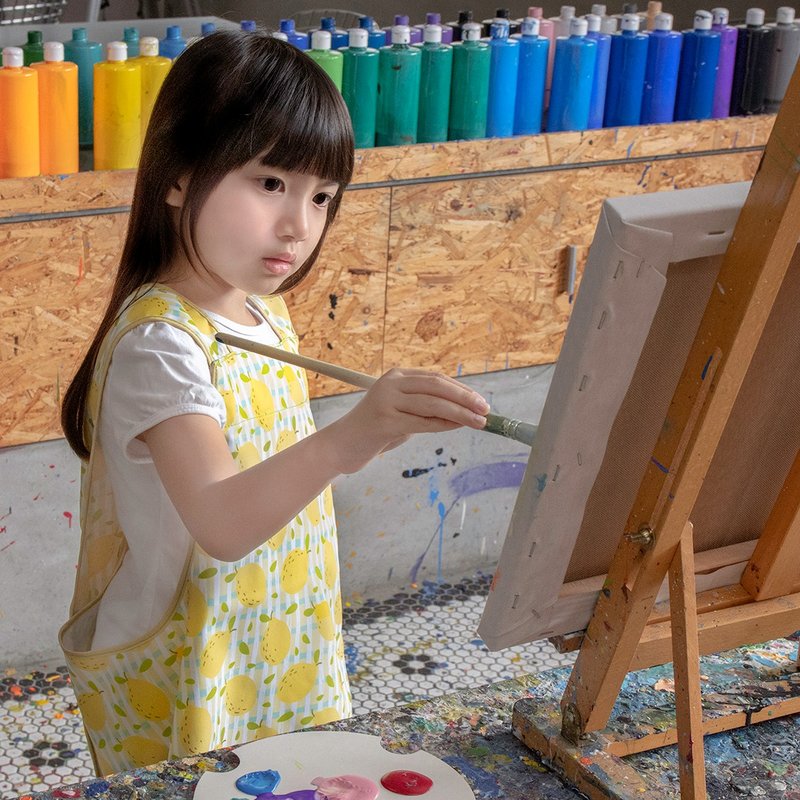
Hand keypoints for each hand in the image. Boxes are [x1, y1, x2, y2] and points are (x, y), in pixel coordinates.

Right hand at [326, 368, 489, 473]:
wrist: (341, 445)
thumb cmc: (375, 431)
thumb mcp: (402, 413)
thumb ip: (426, 408)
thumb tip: (462, 412)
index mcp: (396, 376)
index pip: (436, 378)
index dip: (462, 389)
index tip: (480, 401)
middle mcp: (390, 384)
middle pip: (436, 386)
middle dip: (465, 398)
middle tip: (486, 409)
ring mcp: (386, 401)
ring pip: (432, 403)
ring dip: (460, 413)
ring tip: (479, 422)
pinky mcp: (384, 421)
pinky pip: (422, 422)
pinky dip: (443, 425)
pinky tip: (457, 427)